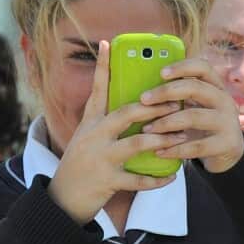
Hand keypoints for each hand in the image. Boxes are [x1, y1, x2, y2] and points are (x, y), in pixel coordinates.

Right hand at [49, 41, 186, 224]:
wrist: (62, 199)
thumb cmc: (79, 166)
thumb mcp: (85, 138)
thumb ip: (104, 123)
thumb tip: (131, 108)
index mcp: (90, 123)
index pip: (97, 90)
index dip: (102, 67)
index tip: (108, 43)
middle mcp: (94, 137)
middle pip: (126, 113)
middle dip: (154, 107)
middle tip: (176, 103)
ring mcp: (101, 158)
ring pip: (137, 143)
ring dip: (162, 139)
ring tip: (181, 137)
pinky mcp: (107, 181)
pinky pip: (138, 180)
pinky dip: (157, 179)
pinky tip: (172, 175)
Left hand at [140, 57, 243, 173]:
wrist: (229, 151)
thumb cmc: (203, 124)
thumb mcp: (197, 106)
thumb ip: (180, 96)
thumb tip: (146, 90)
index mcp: (216, 86)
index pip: (202, 67)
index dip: (182, 67)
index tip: (161, 73)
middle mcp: (224, 100)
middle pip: (195, 88)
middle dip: (166, 92)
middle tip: (144, 99)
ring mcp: (227, 122)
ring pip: (193, 117)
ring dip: (166, 122)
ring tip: (147, 128)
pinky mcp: (225, 144)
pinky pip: (196, 146)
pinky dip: (175, 149)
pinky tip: (160, 152)